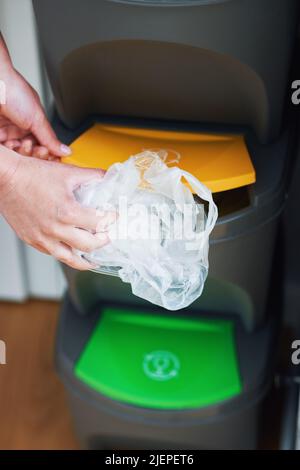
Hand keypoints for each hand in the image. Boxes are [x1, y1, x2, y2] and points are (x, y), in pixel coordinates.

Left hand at [0, 116, 59, 160]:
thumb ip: (50, 138)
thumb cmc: (12, 89)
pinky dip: (9, 152)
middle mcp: (17, 127)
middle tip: (35, 149)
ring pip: (16, 152)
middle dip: (33, 152)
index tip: (50, 157)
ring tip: (21, 144)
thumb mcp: (37, 117)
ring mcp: (4, 131)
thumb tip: (64, 150)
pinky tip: (11, 145)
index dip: (46, 152)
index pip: (41, 144)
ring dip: (20, 152)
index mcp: (31, 122)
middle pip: (29, 151)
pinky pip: (4, 151)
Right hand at [0, 151, 111, 269]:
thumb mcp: (67, 173)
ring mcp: (43, 238)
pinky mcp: (32, 240)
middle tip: (107, 237)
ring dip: (86, 260)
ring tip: (94, 259)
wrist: (5, 178)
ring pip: (70, 259)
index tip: (114, 218)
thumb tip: (107, 176)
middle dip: (103, 242)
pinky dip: (65, 254)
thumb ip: (92, 175)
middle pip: (89, 246)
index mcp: (68, 212)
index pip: (99, 223)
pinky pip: (53, 254)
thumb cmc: (32, 175)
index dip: (111, 220)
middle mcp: (56, 229)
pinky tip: (71, 251)